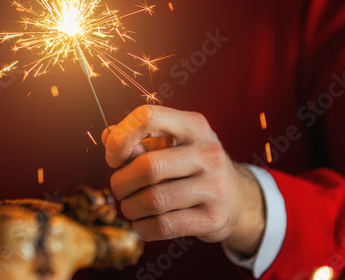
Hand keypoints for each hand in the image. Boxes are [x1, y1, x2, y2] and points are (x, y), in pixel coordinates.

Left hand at [102, 105, 264, 255]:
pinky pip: (164, 225)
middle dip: (121, 182)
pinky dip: (143, 228)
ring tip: (130, 207)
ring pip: (154, 200)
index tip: (113, 158)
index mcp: (193, 125)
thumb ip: (138, 140)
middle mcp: (208, 152)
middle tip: (119, 189)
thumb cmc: (190, 165)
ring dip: (130, 208)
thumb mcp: (170, 144)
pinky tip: (141, 224)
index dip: (121, 138)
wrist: (237, 198)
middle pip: (148, 166)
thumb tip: (107, 135)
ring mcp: (215, 186)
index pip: (148, 117)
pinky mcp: (214, 218)